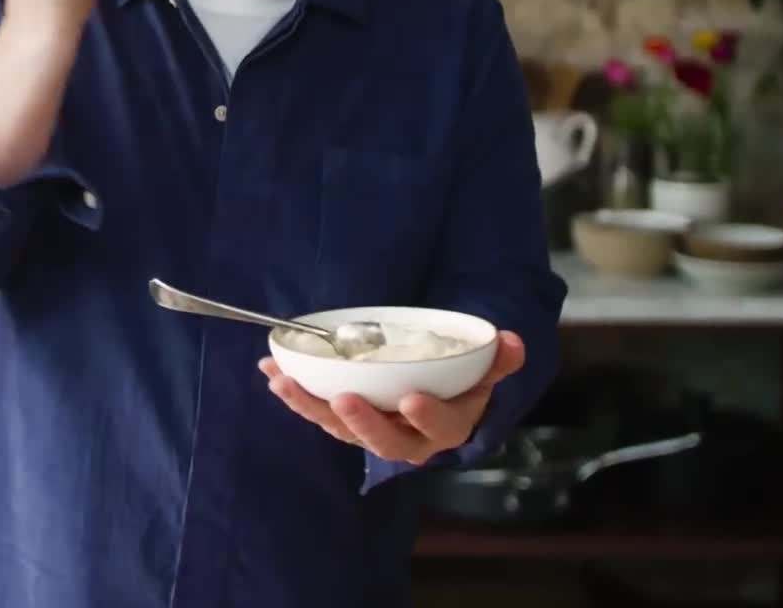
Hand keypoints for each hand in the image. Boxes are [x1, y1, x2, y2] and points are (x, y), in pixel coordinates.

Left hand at [258, 331, 526, 464]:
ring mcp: (372, 433)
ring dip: (311, 407)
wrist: (438, 395)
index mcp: (446, 428)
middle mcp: (408, 439)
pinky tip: (272, 373)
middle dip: (362, 422)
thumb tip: (511, 342)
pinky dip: (296, 394)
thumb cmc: (460, 381)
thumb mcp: (484, 370)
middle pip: (384, 441)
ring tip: (283, 382)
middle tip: (344, 400)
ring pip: (342, 429)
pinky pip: (318, 413)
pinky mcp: (344, 423)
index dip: (427, 417)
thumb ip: (497, 359)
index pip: (439, 428)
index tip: (413, 399)